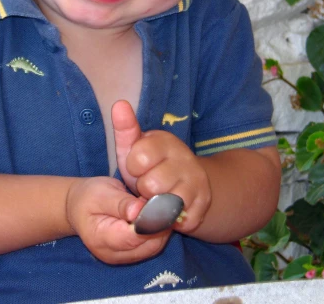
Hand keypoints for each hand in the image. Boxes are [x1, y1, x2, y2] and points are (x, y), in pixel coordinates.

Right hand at [65, 176, 170, 263]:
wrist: (78, 208)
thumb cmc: (88, 197)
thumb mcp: (101, 193)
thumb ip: (121, 204)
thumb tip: (140, 210)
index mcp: (101, 238)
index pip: (134, 237)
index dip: (151, 221)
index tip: (158, 202)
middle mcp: (113, 254)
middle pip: (149, 245)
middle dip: (160, 224)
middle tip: (159, 201)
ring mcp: (122, 257)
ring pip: (154, 247)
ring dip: (161, 227)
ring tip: (156, 206)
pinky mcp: (130, 255)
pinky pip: (151, 246)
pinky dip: (158, 231)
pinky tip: (154, 215)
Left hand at [112, 100, 211, 233]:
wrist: (187, 180)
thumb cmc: (151, 164)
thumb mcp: (135, 146)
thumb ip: (126, 128)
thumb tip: (119, 103)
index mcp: (166, 141)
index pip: (139, 158)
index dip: (134, 167)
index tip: (139, 165)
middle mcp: (186, 158)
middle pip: (151, 185)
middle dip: (144, 190)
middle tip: (148, 185)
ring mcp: (197, 181)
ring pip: (166, 205)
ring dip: (157, 207)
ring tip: (157, 198)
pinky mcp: (204, 203)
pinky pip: (181, 220)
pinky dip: (172, 220)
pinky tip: (170, 209)